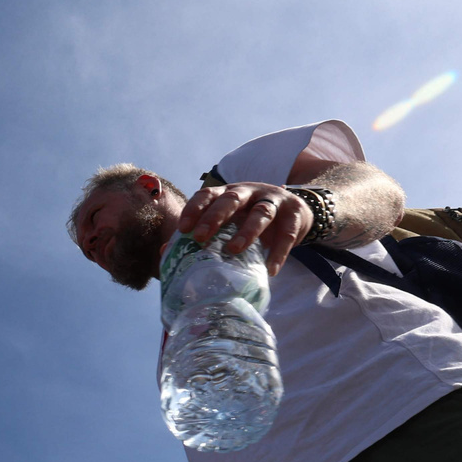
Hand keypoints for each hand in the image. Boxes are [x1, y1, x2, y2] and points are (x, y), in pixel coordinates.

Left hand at [177, 181, 314, 275]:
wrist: (296, 211)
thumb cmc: (250, 219)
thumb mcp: (229, 223)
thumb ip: (202, 235)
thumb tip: (165, 254)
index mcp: (228, 193)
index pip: (207, 195)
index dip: (194, 209)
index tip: (183, 229)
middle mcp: (249, 192)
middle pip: (231, 200)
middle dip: (215, 217)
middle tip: (200, 237)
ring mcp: (273, 200)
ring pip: (261, 213)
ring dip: (247, 231)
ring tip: (234, 250)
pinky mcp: (294, 213)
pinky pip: (287, 233)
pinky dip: (279, 252)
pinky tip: (270, 270)